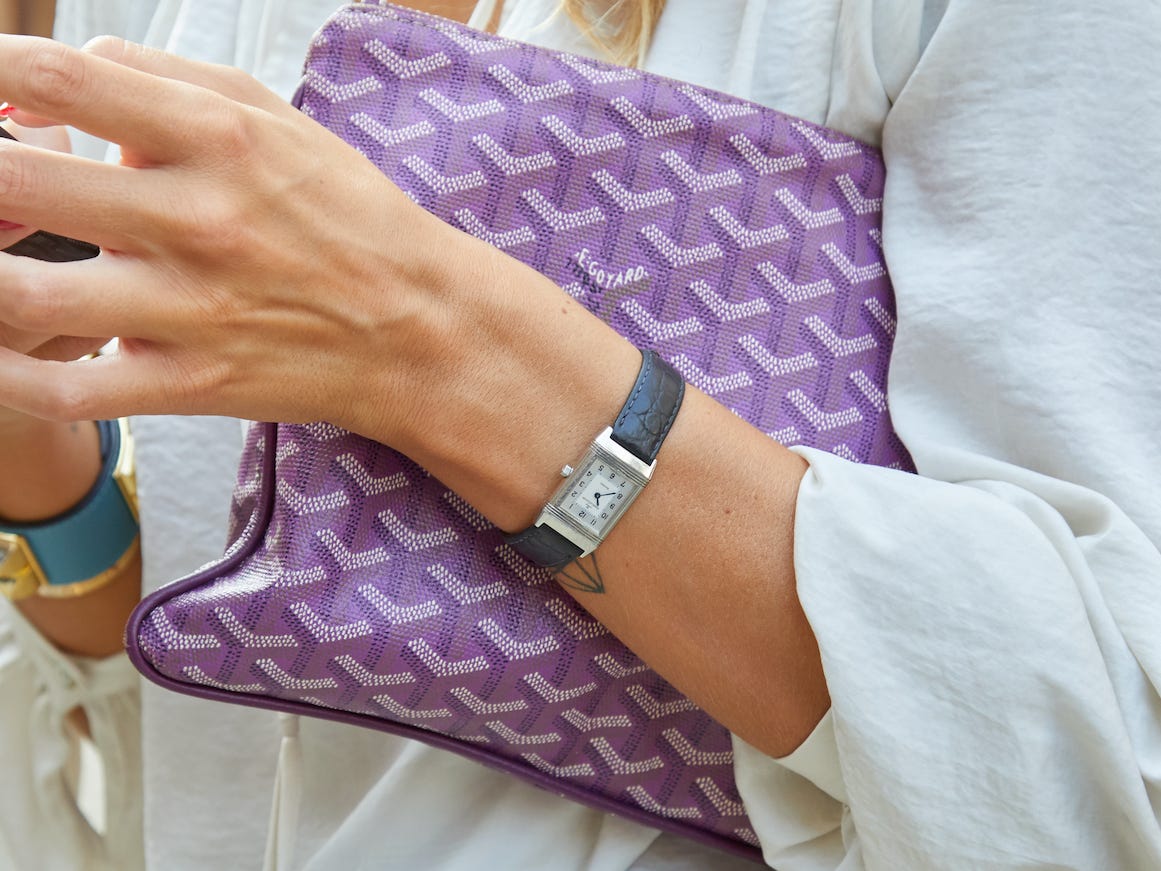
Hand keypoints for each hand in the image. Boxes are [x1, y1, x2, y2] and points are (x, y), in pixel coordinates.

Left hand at [0, 35, 495, 448]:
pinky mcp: (192, 385)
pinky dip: (7, 376)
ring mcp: (193, 311)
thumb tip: (39, 87)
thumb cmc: (345, 216)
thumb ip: (153, 79)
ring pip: (25, 298)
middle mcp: (200, 220)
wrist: (420, 328)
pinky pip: (67, 392)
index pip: (63, 78)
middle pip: (19, 181)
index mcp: (219, 139)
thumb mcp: (271, 118)